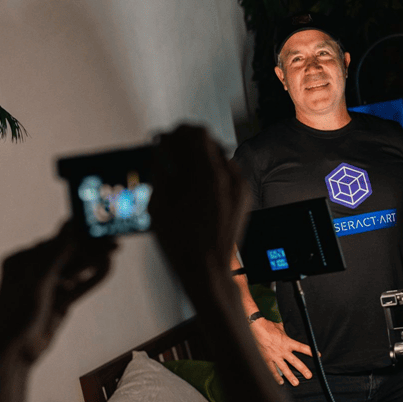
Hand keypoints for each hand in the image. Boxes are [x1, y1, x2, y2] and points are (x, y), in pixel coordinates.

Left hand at [0, 222, 115, 360]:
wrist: (13, 354)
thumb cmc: (16, 316)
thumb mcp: (38, 279)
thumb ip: (57, 253)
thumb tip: (71, 226)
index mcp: (22, 260)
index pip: (56, 241)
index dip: (79, 234)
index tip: (98, 226)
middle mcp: (35, 270)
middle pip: (69, 254)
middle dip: (91, 247)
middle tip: (114, 240)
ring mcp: (49, 286)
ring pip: (76, 269)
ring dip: (94, 260)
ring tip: (114, 250)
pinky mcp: (60, 300)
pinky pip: (80, 285)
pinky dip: (93, 277)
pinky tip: (107, 267)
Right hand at [150, 125, 248, 275]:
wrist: (208, 270)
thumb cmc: (183, 244)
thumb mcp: (160, 205)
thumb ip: (160, 171)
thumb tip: (159, 150)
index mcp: (210, 175)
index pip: (198, 134)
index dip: (179, 131)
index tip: (167, 136)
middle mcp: (231, 178)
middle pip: (210, 142)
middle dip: (188, 144)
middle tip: (169, 152)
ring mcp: (240, 188)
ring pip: (220, 157)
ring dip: (200, 158)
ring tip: (180, 171)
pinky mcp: (243, 198)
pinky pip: (227, 174)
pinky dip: (211, 172)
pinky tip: (194, 186)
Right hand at [249, 319, 315, 385]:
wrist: (257, 328)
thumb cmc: (269, 326)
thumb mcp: (280, 327)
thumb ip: (284, 331)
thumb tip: (285, 328)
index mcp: (288, 342)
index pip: (301, 347)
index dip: (310, 351)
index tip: (318, 355)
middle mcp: (283, 350)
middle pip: (295, 361)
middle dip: (303, 369)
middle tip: (309, 376)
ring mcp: (275, 356)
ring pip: (284, 368)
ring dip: (290, 376)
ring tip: (296, 383)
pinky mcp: (267, 359)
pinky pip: (272, 369)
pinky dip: (276, 376)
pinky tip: (280, 382)